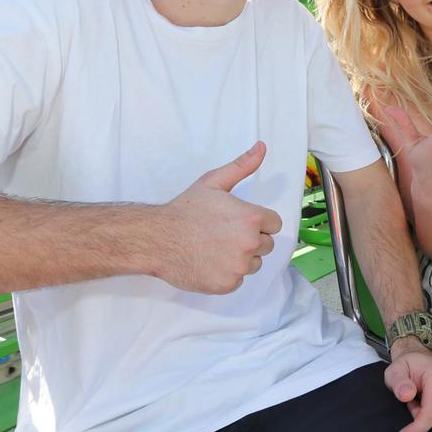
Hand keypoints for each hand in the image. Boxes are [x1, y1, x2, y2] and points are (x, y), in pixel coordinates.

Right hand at [155, 141, 282, 293]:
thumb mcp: (214, 182)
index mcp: (251, 218)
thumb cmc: (185, 210)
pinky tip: (209, 262)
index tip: (238, 222)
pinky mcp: (228, 284)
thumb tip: (262, 147)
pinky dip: (227, 274)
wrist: (157, 239)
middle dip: (250, 240)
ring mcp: (239, 266)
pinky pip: (238, 280)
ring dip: (241, 258)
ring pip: (254, 263)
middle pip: (266, 245)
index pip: (274, 224)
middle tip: (223, 235)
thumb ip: (242, 166)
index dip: (258, 222)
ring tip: (215, 248)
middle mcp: (249, 243)